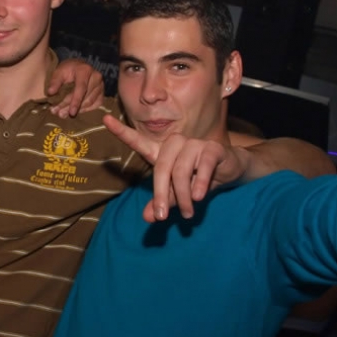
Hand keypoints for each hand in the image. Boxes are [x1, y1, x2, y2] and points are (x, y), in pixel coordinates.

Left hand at [47, 58, 103, 117]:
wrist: (77, 67)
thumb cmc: (68, 70)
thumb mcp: (59, 71)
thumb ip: (55, 81)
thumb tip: (50, 92)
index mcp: (85, 70)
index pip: (81, 88)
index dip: (75, 101)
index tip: (70, 112)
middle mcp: (96, 77)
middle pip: (85, 97)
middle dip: (71, 107)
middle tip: (60, 114)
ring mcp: (101, 85)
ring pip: (90, 102)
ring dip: (77, 110)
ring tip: (64, 114)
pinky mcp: (102, 93)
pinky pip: (96, 105)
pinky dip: (86, 110)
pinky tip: (76, 112)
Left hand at [103, 114, 249, 222]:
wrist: (231, 172)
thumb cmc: (199, 180)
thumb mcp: (177, 194)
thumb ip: (162, 202)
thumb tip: (147, 217)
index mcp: (162, 152)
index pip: (139, 142)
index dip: (122, 132)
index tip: (105, 119)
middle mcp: (176, 144)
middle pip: (161, 167)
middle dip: (160, 194)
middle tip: (161, 216)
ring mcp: (194, 144)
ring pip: (180, 171)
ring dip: (182, 196)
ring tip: (187, 213)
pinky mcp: (212, 148)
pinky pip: (202, 167)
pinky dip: (199, 184)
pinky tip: (199, 196)